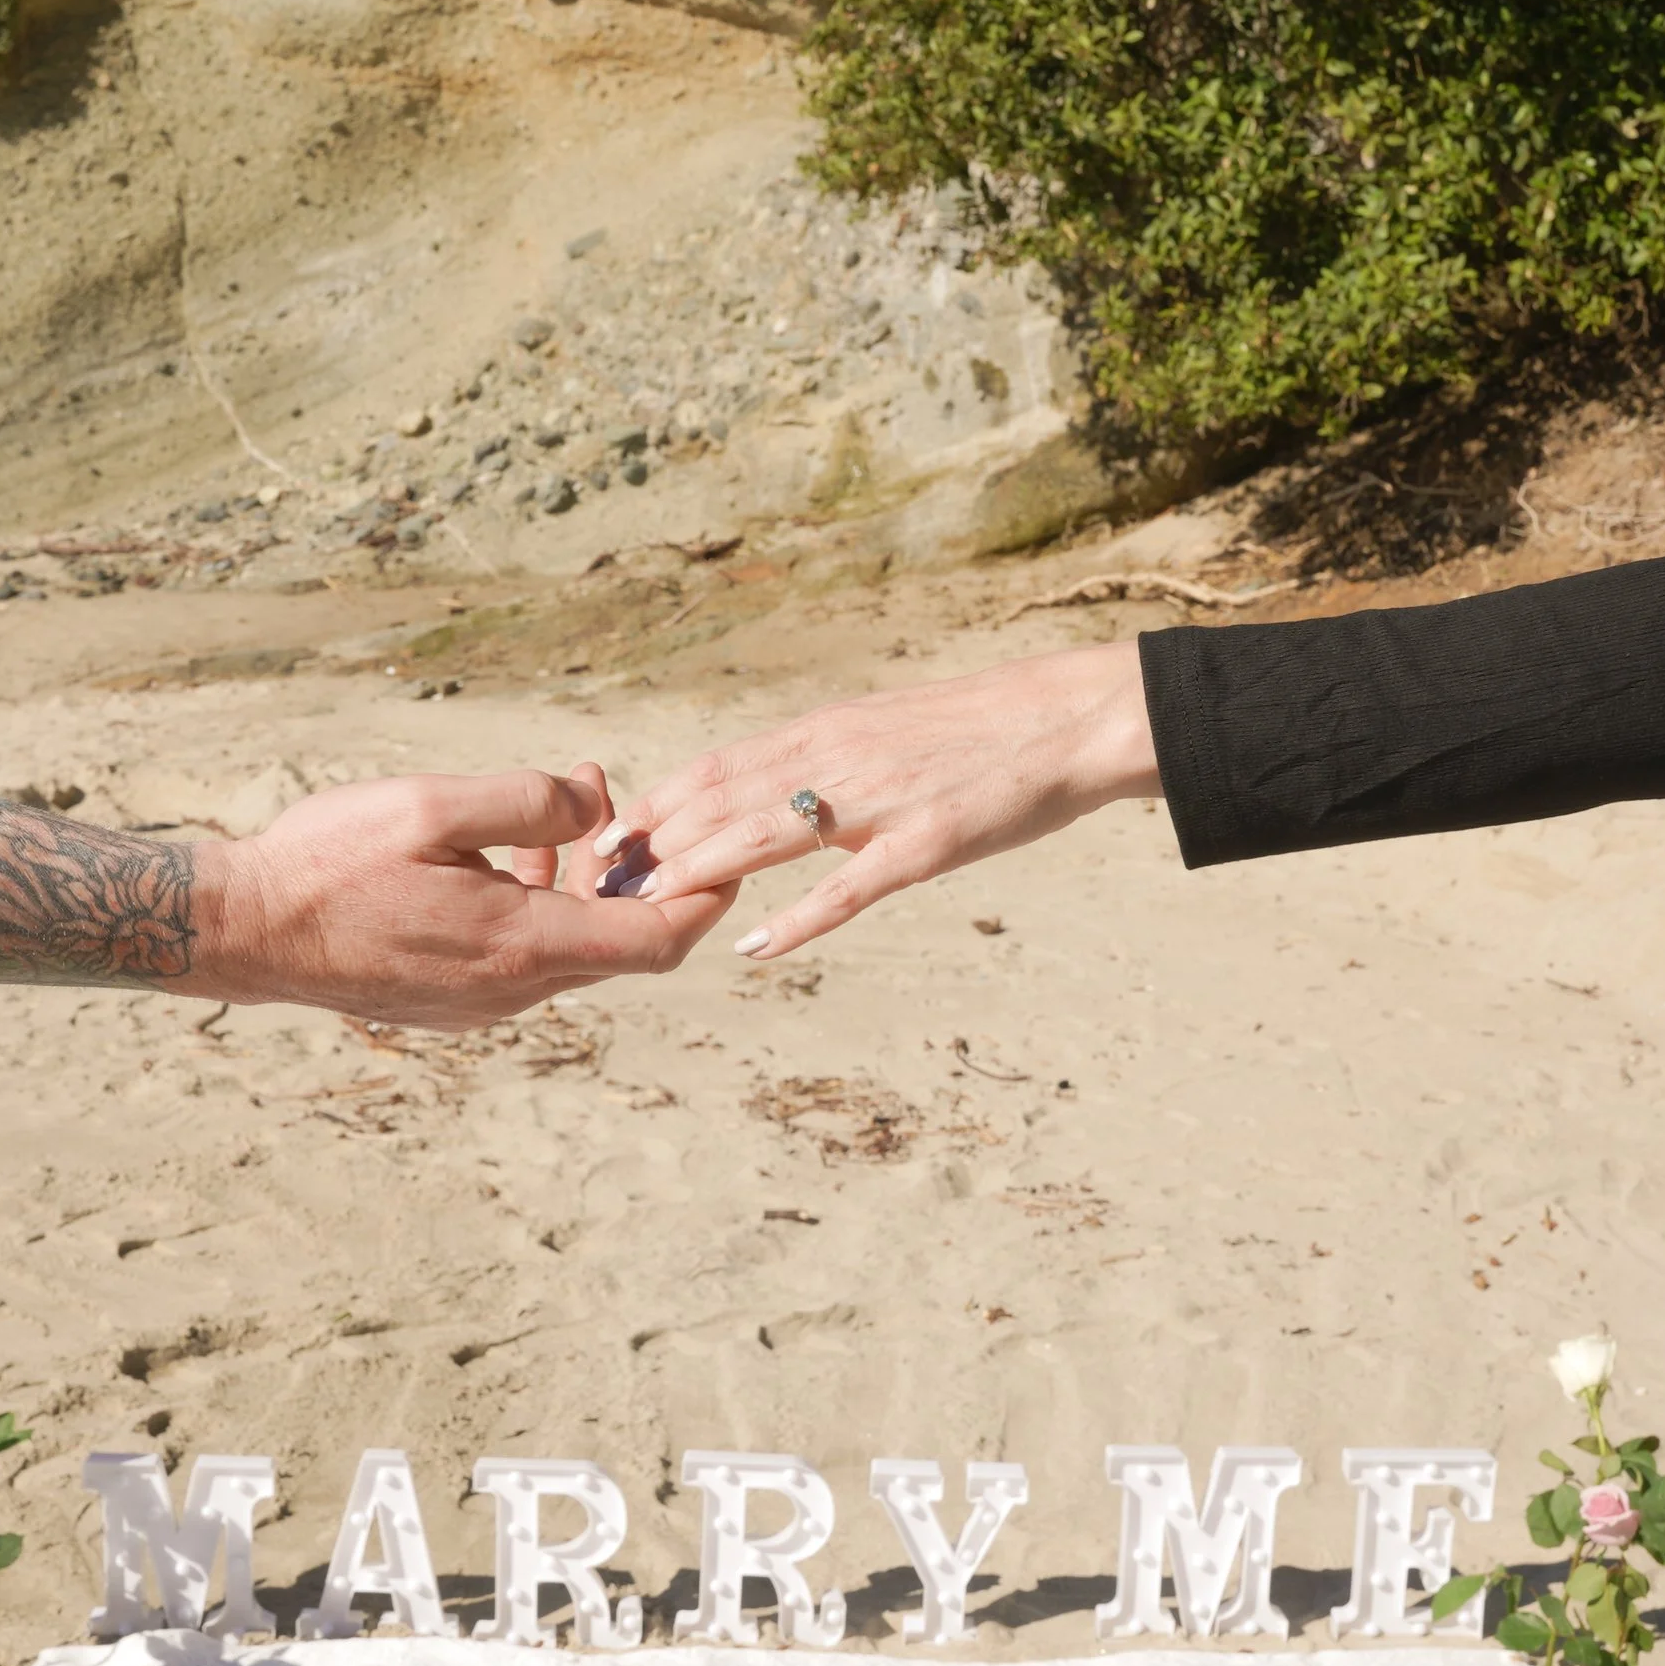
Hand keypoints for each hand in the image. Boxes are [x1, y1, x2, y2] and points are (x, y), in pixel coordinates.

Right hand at [189, 764, 738, 1027]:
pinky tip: (510, 857)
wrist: (248, 930)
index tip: (728, 854)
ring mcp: (482, 1005)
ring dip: (585, 886)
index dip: (706, 898)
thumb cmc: (332, 863)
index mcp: (524, 946)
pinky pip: (526, 958)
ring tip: (566, 810)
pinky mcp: (452, 1002)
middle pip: (622, 945)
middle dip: (642, 876)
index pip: (657, 939)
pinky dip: (541, 907)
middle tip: (630, 807)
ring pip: (572, 948)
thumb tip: (595, 805)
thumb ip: (528, 802)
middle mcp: (514, 991)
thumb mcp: (434, 806)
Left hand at [591, 641, 1158, 959]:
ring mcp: (880, 803)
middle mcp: (838, 759)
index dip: (652, 804)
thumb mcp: (885, 730)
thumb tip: (763, 789)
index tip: (601, 840)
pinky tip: (756, 946)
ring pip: (764, 838)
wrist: (1071, 719)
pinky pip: (850, 886)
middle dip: (651, 847)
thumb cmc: (981, 732)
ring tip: (643, 910)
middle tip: (593, 888)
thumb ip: (822, 760)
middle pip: (721, 802)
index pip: (715, 767)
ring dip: (695, 874)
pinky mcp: (927, 843)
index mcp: (825, 731)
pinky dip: (798, 918)